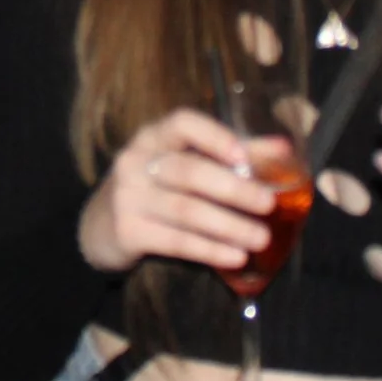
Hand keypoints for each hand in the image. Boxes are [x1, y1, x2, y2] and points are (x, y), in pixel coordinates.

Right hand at [75, 108, 287, 273]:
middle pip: (188, 171)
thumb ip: (230, 155)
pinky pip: (175, 241)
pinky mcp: (127, 231)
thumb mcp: (181, 164)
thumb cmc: (153, 188)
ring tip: (260, 238)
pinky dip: (210, 250)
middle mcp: (135, 161)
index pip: (181, 123)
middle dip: (232, 188)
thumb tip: (283, 148)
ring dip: (228, 225)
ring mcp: (128, 197)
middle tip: (268, 204)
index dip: (213, 136)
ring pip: (185, 210)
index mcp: (152, 137)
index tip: (243, 154)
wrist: (97, 227)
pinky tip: (235, 257)